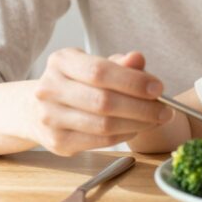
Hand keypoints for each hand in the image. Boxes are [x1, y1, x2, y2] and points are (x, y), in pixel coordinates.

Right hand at [31, 48, 167, 155]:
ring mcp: (50, 118)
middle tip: (166, 110)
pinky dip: (125, 135)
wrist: (36, 108)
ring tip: (156, 119)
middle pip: (104, 101)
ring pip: (104, 125)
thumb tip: (138, 59)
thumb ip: (120, 63)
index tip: (158, 87)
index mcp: (61, 61)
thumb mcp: (96, 65)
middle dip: (142, 107)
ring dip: (138, 124)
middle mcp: (50, 89)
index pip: (100, 71)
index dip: (133, 81)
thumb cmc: (77, 83)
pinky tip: (137, 127)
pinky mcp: (58, 142)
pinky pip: (100, 141)